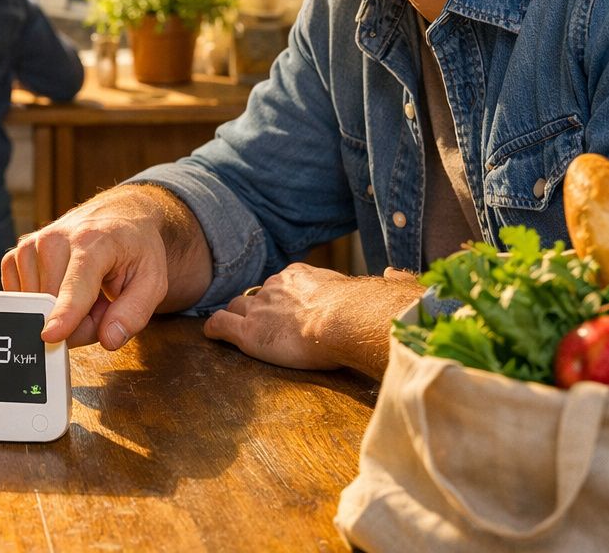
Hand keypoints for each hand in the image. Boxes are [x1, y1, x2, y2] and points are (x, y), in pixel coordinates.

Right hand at [1, 184, 206, 350]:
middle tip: (102, 304)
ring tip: (85, 292)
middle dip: (79, 322)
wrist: (115, 217)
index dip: (65, 314)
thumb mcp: (152, 281)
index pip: (75, 284)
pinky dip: (42, 303)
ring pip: (36, 306)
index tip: (50, 336)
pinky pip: (21, 297)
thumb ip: (134, 312)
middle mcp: (55, 239)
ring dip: (61, 313)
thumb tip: (109, 339)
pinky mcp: (17, 254)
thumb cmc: (133, 249)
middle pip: (55, 306)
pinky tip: (62, 289)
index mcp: (93, 241)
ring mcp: (32, 245)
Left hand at [203, 265, 421, 376]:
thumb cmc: (363, 310)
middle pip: (255, 295)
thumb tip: (397, 272)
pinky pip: (219, 326)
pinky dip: (213, 330)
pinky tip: (211, 335)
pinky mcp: (247, 332)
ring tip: (233, 327)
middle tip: (259, 321)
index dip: (280, 296)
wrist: (344, 320)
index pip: (281, 283)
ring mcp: (258, 309)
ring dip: (235, 318)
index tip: (285, 306)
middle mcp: (274, 287)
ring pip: (236, 308)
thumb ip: (379, 281)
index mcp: (300, 276)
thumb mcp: (371, 289)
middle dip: (255, 307)